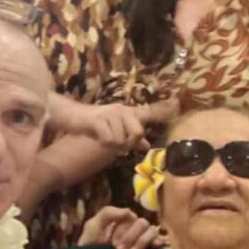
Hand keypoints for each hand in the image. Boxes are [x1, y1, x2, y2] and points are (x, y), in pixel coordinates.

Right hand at [51, 97, 178, 154]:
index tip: (178, 103)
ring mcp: (110, 114)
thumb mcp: (115, 130)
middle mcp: (122, 111)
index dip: (164, 109)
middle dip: (127, 143)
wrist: (70, 115)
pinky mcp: (99, 121)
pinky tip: (96, 137)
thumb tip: (146, 145)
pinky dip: (104, 144)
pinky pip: (109, 140)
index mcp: (128, 113)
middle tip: (116, 143)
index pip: (150, 111)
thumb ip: (131, 138)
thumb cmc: (93, 124)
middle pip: (137, 133)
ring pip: (121, 140)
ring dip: (112, 145)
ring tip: (102, 137)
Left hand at [78, 206, 163, 248]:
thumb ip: (108, 213)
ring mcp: (142, 237)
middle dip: (131, 237)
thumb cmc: (91, 243)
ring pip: (152, 231)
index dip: (123, 230)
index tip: (113, 243)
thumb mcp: (93, 225)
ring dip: (142, 242)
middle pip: (142, 223)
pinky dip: (157, 242)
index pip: (131, 217)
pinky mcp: (148, 248)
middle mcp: (134, 226)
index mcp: (122, 218)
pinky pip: (159, 240)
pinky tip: (152, 248)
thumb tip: (128, 210)